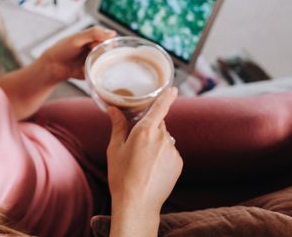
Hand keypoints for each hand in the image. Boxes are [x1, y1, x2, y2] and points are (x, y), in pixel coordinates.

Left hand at [39, 26, 115, 81]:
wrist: (52, 66)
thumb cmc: (62, 49)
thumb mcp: (78, 39)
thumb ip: (94, 33)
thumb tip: (113, 33)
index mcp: (93, 38)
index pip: (108, 39)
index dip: (106, 42)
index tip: (94, 46)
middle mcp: (96, 49)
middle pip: (110, 51)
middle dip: (106, 54)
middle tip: (91, 55)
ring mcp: (95, 61)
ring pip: (107, 62)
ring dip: (105, 63)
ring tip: (90, 63)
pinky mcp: (93, 72)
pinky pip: (101, 73)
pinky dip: (101, 73)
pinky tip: (96, 72)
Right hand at [107, 88, 182, 229]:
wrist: (137, 203)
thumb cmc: (121, 175)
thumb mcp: (115, 149)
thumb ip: (118, 126)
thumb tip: (113, 110)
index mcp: (145, 131)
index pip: (160, 107)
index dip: (167, 96)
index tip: (173, 89)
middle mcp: (162, 138)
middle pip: (158, 124)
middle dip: (149, 129)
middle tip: (136, 144)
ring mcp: (172, 151)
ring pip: (164, 139)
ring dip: (156, 144)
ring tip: (142, 162)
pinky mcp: (178, 163)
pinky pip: (170, 152)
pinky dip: (162, 156)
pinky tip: (151, 169)